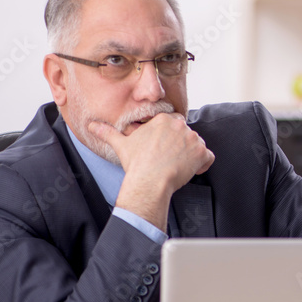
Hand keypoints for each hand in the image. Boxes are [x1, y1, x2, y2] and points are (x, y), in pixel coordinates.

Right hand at [90, 113, 214, 229]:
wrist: (149, 181)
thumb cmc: (136, 164)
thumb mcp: (121, 144)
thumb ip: (108, 132)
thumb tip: (92, 126)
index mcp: (163, 120)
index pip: (173, 124)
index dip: (169, 137)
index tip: (163, 149)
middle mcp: (180, 126)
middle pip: (185, 134)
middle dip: (180, 145)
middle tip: (169, 159)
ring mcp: (193, 139)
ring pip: (197, 144)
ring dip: (191, 154)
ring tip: (176, 166)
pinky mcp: (202, 153)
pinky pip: (209, 157)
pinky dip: (203, 164)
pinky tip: (190, 170)